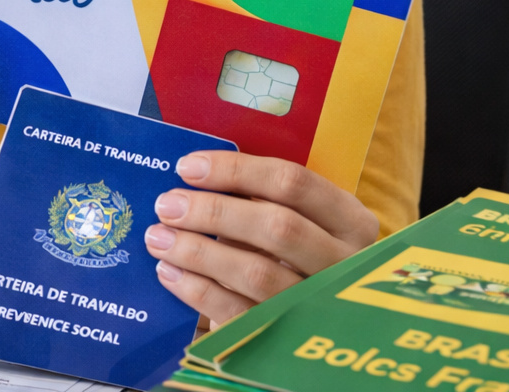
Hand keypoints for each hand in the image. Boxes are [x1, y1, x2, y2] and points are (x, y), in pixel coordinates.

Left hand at [142, 151, 378, 324]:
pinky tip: (169, 272)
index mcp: (350, 221)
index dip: (236, 170)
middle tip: (167, 205)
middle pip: (276, 227)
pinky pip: (240, 313)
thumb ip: (260, 200)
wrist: (322, 327)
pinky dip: (198, 290)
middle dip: (213, 212)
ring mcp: (319, 305)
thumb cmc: (298, 256)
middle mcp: (344, 263)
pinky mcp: (290, 341)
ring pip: (257, 273)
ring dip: (198, 251)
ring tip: (158, 237)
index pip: (293, 183)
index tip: (187, 167)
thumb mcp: (300, 222)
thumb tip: (191, 175)